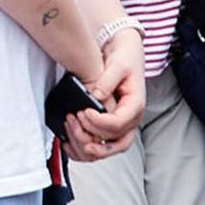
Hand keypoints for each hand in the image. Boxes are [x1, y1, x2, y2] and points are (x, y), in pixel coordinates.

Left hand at [69, 36, 144, 159]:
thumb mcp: (118, 65)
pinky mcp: (109, 126)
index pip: (119, 124)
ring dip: (87, 145)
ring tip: (70, 127)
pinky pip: (100, 146)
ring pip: (108, 149)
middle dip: (92, 137)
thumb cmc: (125, 59)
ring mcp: (121, 125)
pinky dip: (83, 149)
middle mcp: (130, 120)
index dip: (99, 122)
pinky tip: (69, 142)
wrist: (126, 55)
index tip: (83, 112)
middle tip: (75, 122)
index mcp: (135, 106)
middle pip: (116, 143)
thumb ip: (107, 80)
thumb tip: (96, 95)